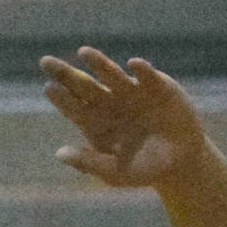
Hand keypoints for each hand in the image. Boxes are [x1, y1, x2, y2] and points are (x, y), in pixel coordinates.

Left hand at [40, 47, 206, 187]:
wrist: (181, 163)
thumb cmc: (145, 169)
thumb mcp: (117, 173)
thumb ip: (90, 163)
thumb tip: (59, 154)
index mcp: (95, 121)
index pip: (72, 106)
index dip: (61, 97)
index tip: (49, 89)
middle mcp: (109, 101)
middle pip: (83, 85)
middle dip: (66, 73)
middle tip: (46, 62)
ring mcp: (131, 91)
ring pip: (111, 74)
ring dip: (99, 63)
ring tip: (84, 53)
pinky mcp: (156, 86)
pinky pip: (147, 75)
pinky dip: (142, 70)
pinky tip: (133, 65)